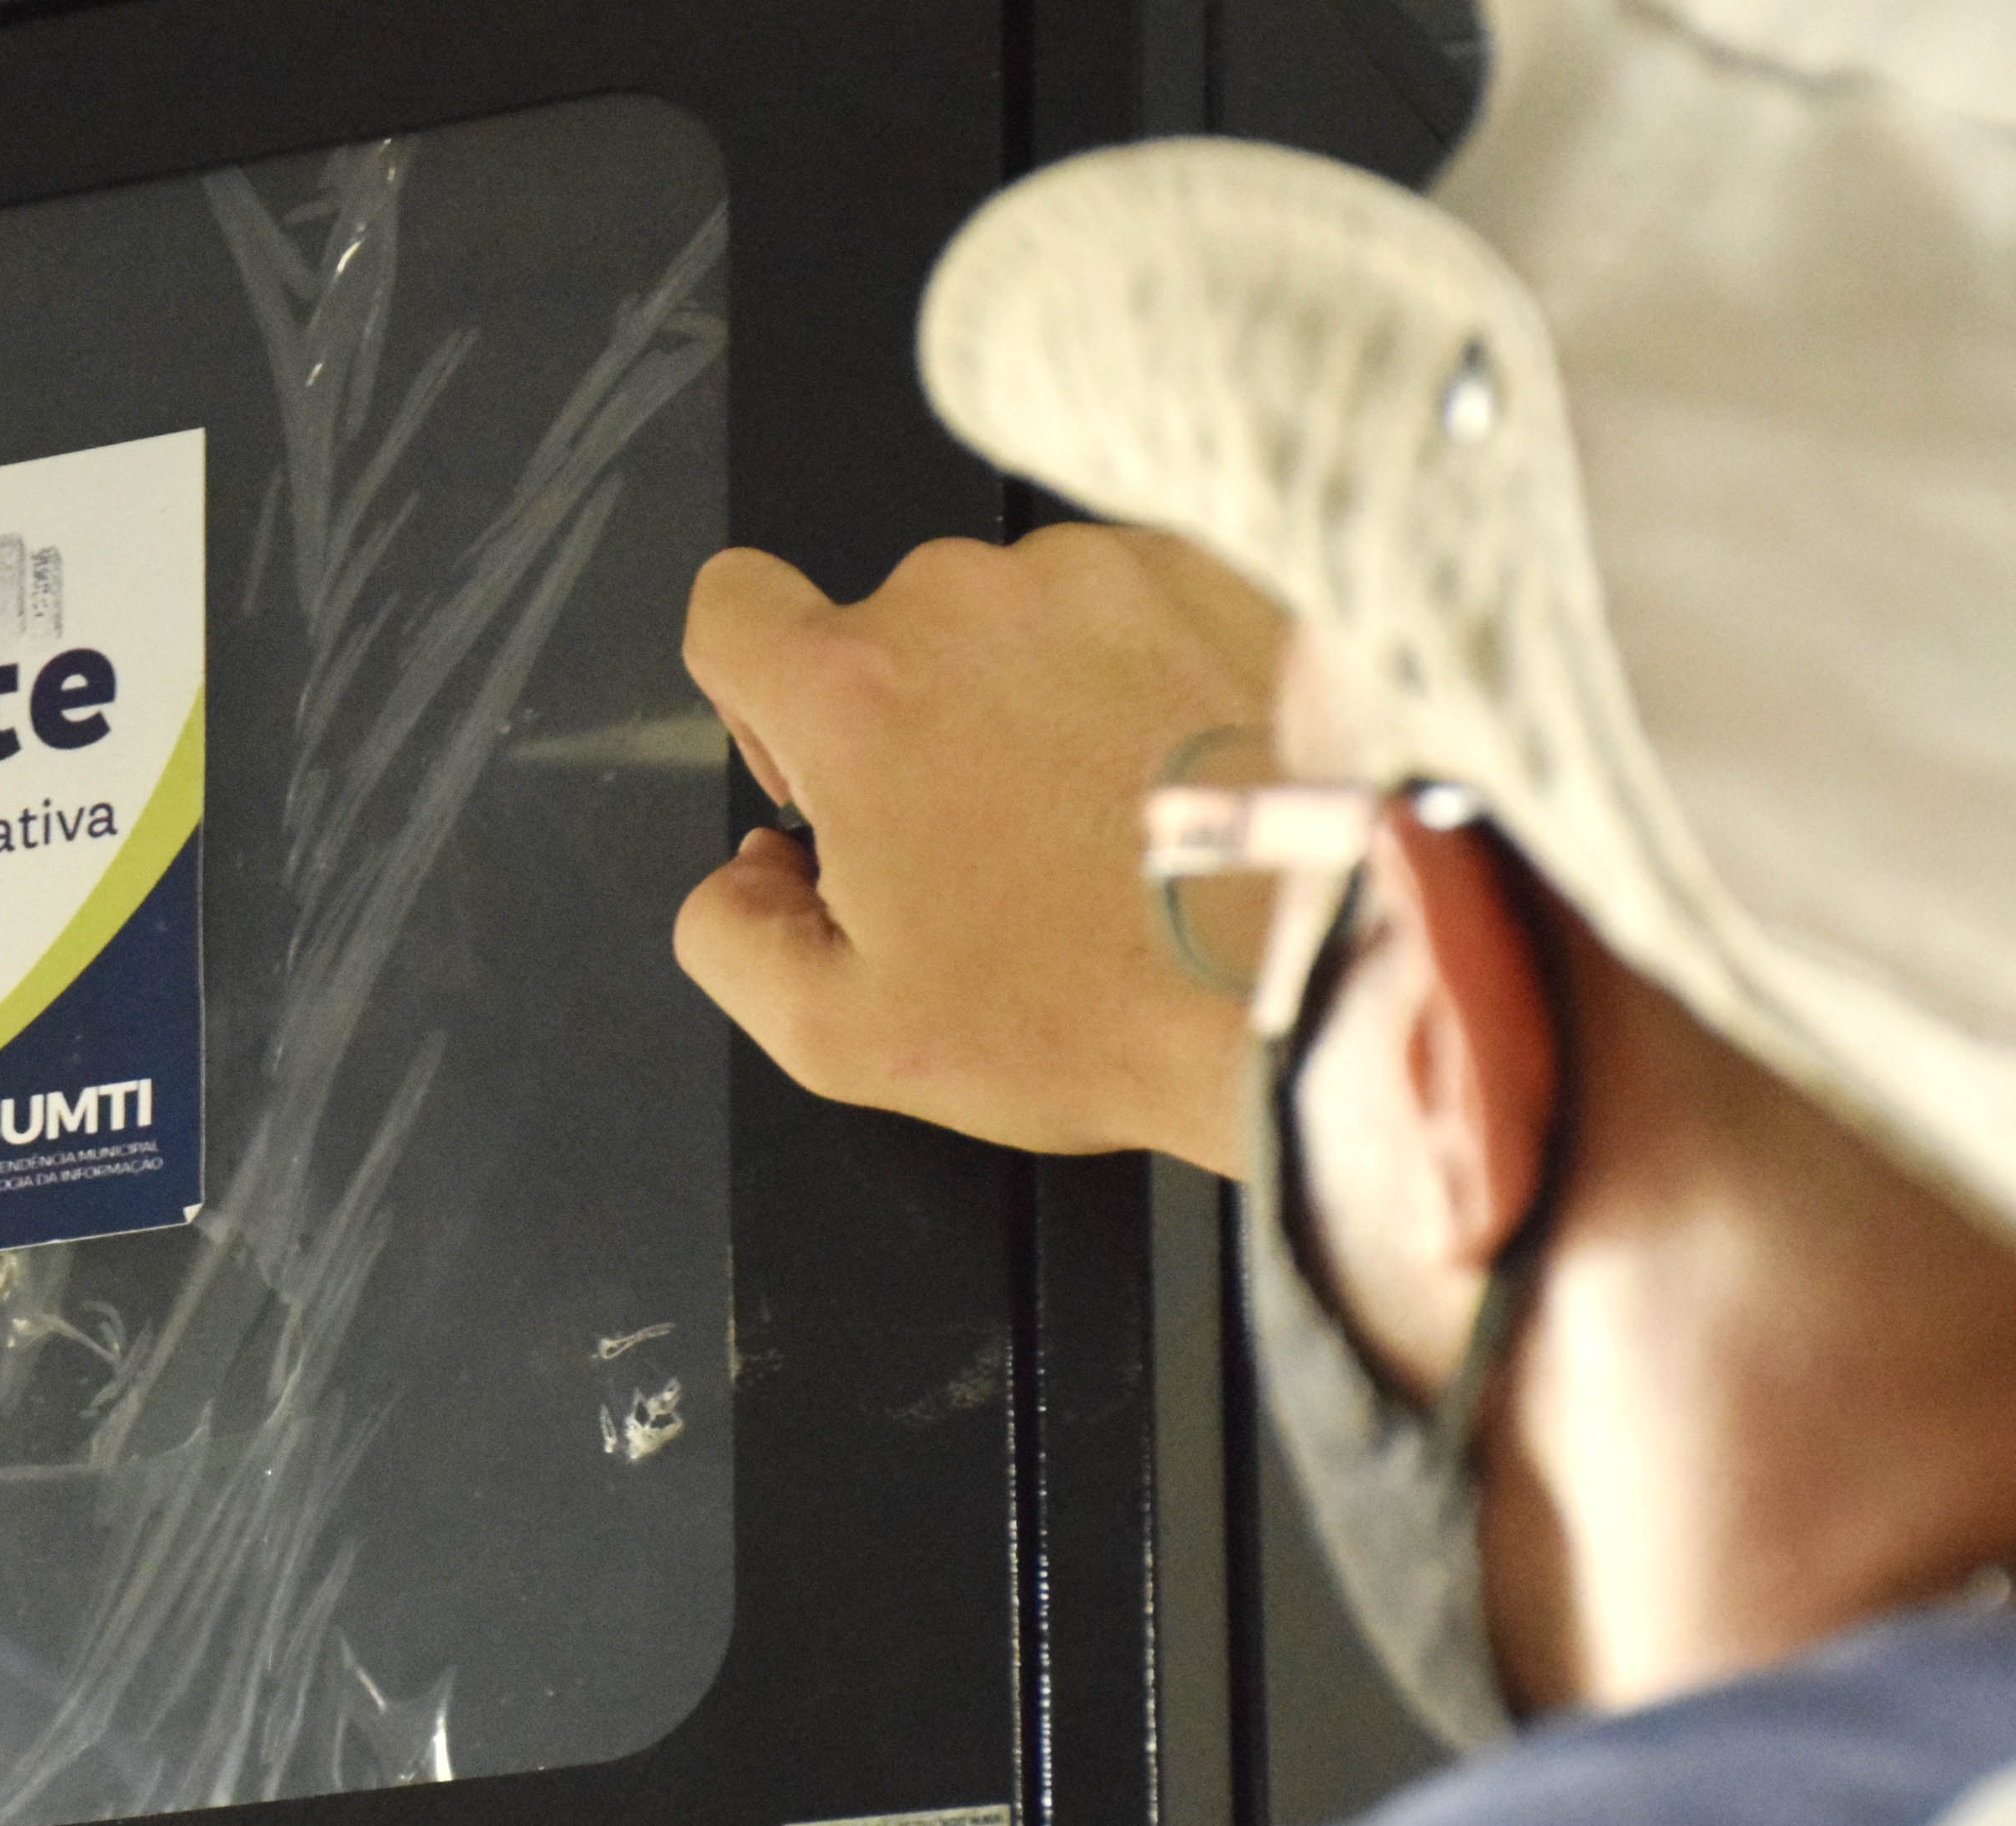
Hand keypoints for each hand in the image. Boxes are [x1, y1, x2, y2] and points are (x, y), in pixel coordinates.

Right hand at [674, 524, 1283, 1176]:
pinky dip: (1143, 679)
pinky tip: (1178, 785)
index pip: (732, 608)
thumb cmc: (1103, 1004)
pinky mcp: (1213, 570)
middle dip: (918, 724)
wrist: (1314, 970)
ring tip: (1110, 827)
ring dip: (1037, 699)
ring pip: (1018, 620)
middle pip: (889, 631)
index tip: (816, 760)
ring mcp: (1100, 572)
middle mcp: (969, 602)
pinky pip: (1134, 606)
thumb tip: (739, 881)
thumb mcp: (848, 1035)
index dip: (754, 693)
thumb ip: (731, 940)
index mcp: (856, 695)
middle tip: (993, 848)